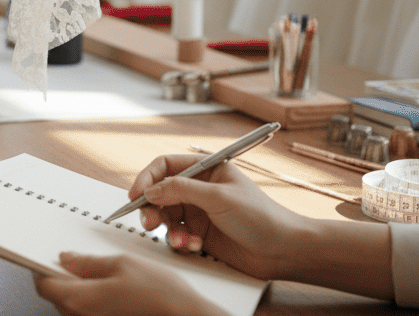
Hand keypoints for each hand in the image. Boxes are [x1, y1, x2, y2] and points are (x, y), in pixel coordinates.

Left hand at [35, 252, 225, 315]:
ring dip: (77, 289)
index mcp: (80, 299)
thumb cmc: (160, 294)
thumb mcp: (122, 264)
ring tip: (99, 275)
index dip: (41, 268)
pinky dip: (91, 300)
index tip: (44, 257)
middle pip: (56, 296)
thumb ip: (88, 262)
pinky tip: (108, 290)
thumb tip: (67, 257)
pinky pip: (88, 312)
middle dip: (61, 277)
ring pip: (72, 305)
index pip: (43, 285)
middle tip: (75, 261)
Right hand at [128, 154, 303, 280]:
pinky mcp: (199, 233)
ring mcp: (198, 212)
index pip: (165, 166)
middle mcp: (199, 188)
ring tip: (181, 239)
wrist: (282, 251)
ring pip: (165, 216)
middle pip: (159, 192)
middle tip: (149, 222)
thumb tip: (150, 190)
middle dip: (152, 208)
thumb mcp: (218, 197)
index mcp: (206, 169)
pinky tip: (194, 245)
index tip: (136, 194)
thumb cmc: (261, 217)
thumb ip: (181, 190)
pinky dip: (180, 241)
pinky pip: (175, 235)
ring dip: (168, 229)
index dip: (147, 178)